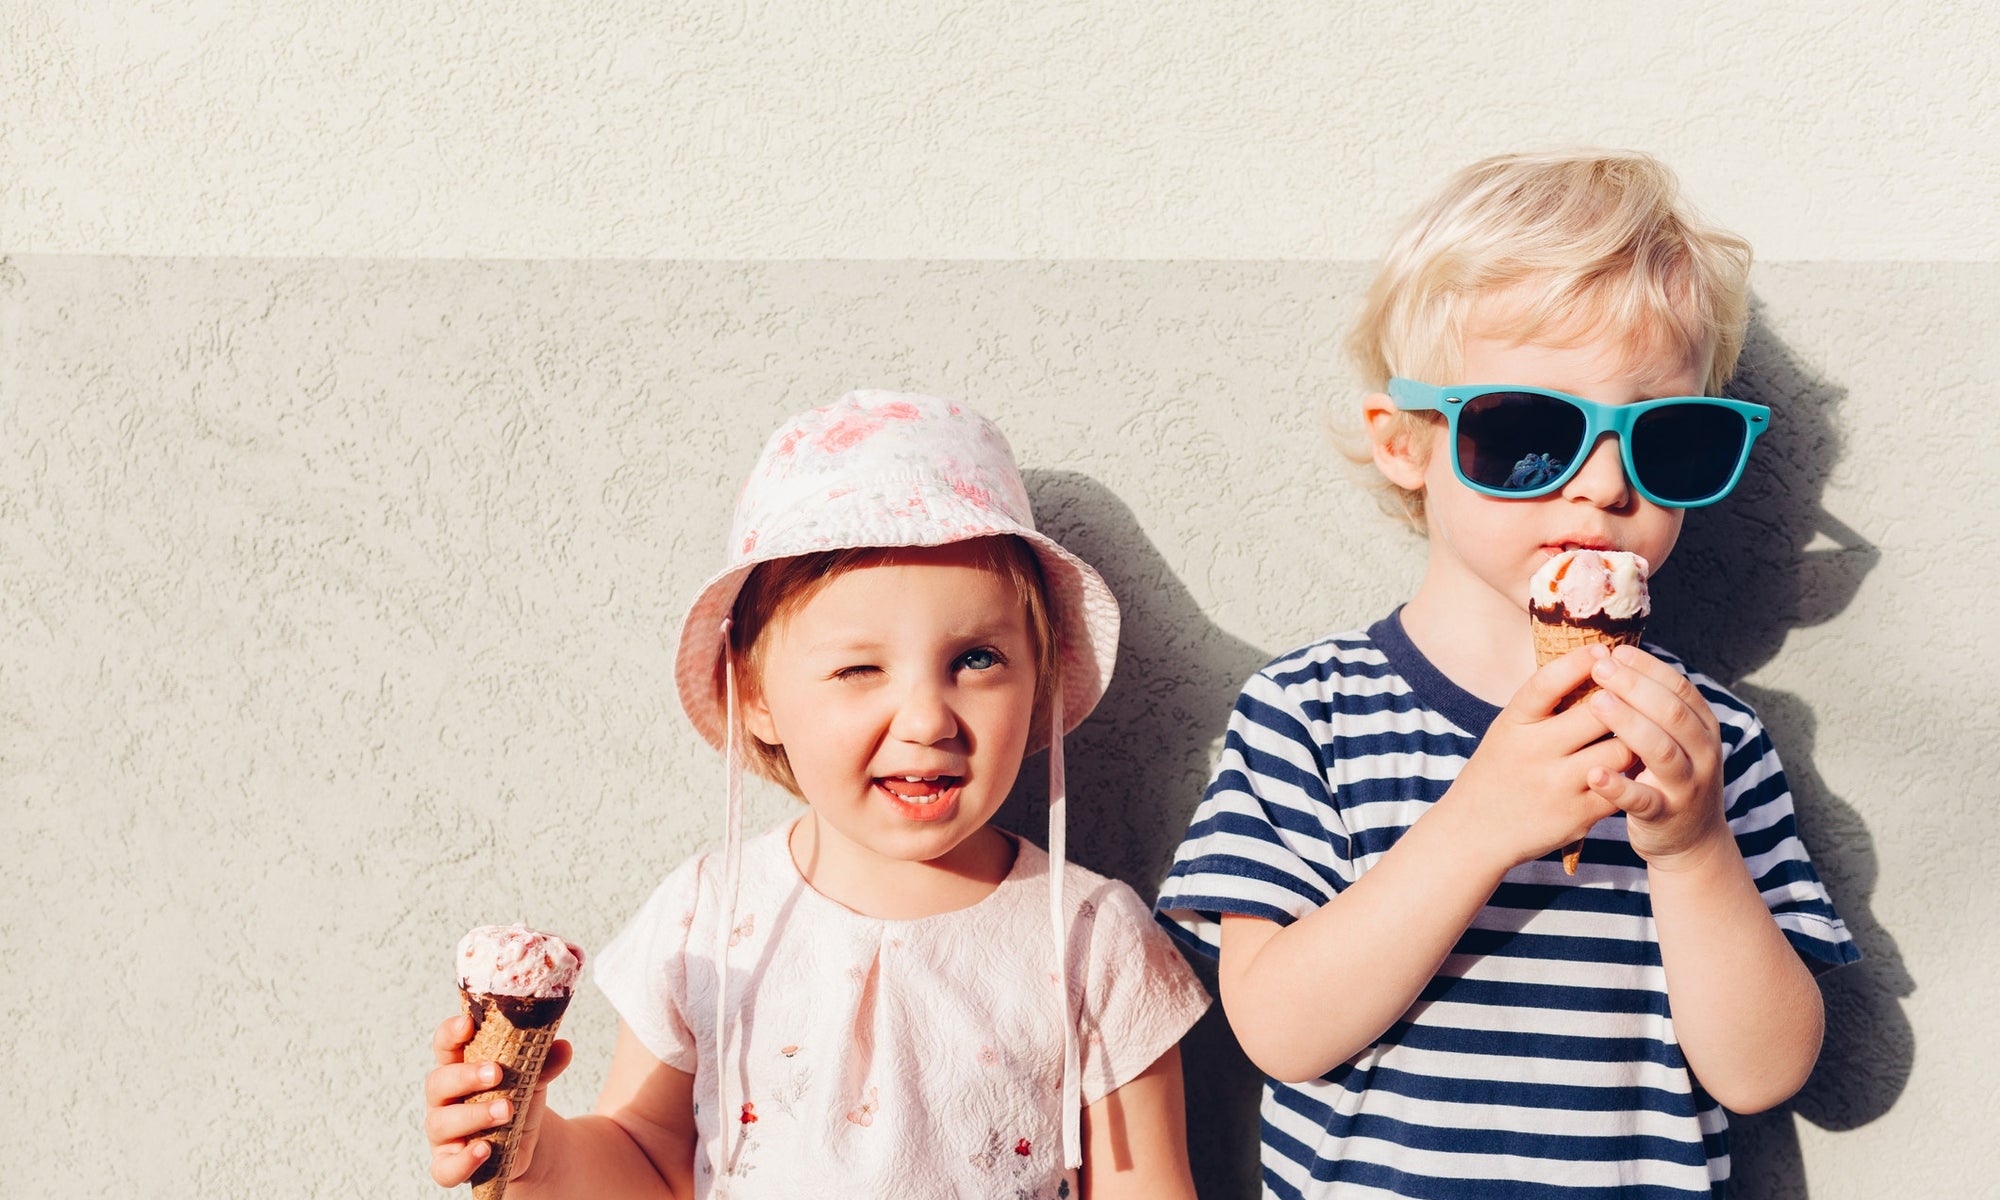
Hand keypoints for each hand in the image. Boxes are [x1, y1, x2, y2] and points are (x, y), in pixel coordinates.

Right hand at [423, 1013, 573, 1188]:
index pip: (445, 1046)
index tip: (468, 1023)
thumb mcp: (532, 1076)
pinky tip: (485, 1149)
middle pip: (439, 1082)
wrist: (524, 1141)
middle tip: (496, 1072)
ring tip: (506, 1110)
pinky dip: (463, 1161)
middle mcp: (444, 1098)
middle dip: (466, 1076)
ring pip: (441, 1123)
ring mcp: (444, 1133)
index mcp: (459, 1067)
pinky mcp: (449, 1163)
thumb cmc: (517, 1097)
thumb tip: (563, 1047)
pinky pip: (445, 1168)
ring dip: (474, 1115)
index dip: (451, 1033)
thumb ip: (544, 1062)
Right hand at [1438, 646, 1636, 870]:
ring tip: (1645, 730)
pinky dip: (1634, 774)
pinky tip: (1636, 765)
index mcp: (1513, 724)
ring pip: (1620, 750)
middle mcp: (1533, 752)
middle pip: (1596, 713)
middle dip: (1624, 698)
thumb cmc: (1499, 771)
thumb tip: (1597, 663)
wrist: (1474, 832)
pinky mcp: (1578, 815)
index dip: (1579, 662)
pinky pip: (1623, 787)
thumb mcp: (1508, 730)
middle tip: (1640, 690)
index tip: (1604, 649)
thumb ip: (1544, 706)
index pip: (1547, 683)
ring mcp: (1557, 786)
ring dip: (1636, 738)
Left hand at [1581, 645, 1729, 867]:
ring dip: (1629, 724)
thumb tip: (1615, 657)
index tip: (1616, 651)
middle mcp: (1703, 754)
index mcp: (1704, 728)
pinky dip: (1619, 787)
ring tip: (1596, 703)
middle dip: (1635, 686)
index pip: (1680, 688)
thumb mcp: (1674, 739)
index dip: (1648, 667)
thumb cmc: (1669, 776)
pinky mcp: (1665, 816)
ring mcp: (1687, 786)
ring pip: (1662, 750)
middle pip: (1672, 712)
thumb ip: (1654, 707)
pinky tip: (1594, 772)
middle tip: (1600, 667)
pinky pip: (1643, 800)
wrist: (1691, 841)